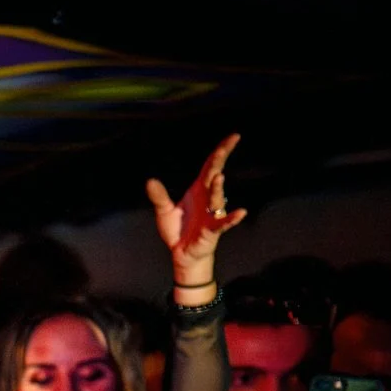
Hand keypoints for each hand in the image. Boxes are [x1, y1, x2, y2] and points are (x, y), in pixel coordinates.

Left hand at [145, 133, 246, 285]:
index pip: (211, 166)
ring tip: (218, 177)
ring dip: (217, 188)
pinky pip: (223, 222)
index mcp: (198, 190)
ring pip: (216, 197)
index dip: (221, 151)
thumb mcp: (164, 211)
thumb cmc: (178, 230)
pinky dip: (231, 218)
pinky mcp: (212, 229)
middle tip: (226, 145)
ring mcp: (211, 213)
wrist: (182, 253)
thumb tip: (150, 181)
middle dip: (220, 160)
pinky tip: (240, 213)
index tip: (233, 137)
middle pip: (215, 175)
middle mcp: (207, 198)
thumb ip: (159, 197)